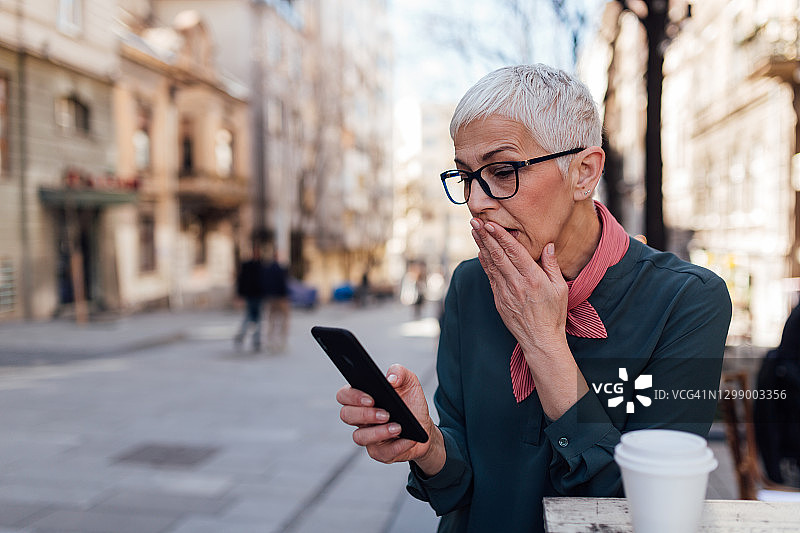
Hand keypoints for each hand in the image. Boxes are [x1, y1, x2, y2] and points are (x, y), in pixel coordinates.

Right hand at [337, 364, 443, 473]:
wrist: (424, 426)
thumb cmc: (411, 403)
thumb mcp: (409, 383)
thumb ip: (400, 372)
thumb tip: (390, 379)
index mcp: (362, 398)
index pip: (344, 395)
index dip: (353, 397)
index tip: (371, 398)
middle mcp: (360, 418)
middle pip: (346, 415)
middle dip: (365, 415)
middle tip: (386, 414)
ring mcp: (368, 436)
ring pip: (358, 437)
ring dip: (379, 432)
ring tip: (398, 427)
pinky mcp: (379, 452)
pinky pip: (381, 453)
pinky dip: (396, 446)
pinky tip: (408, 439)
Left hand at [471, 219, 584, 417]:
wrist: (540, 340)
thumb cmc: (554, 314)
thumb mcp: (560, 288)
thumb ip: (552, 265)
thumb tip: (548, 245)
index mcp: (532, 279)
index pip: (513, 252)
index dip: (500, 236)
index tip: (490, 223)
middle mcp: (516, 284)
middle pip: (498, 255)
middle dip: (485, 236)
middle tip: (474, 221)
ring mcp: (505, 292)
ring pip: (491, 264)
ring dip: (481, 246)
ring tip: (474, 231)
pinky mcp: (499, 300)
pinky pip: (490, 277)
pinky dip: (484, 263)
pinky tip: (480, 252)